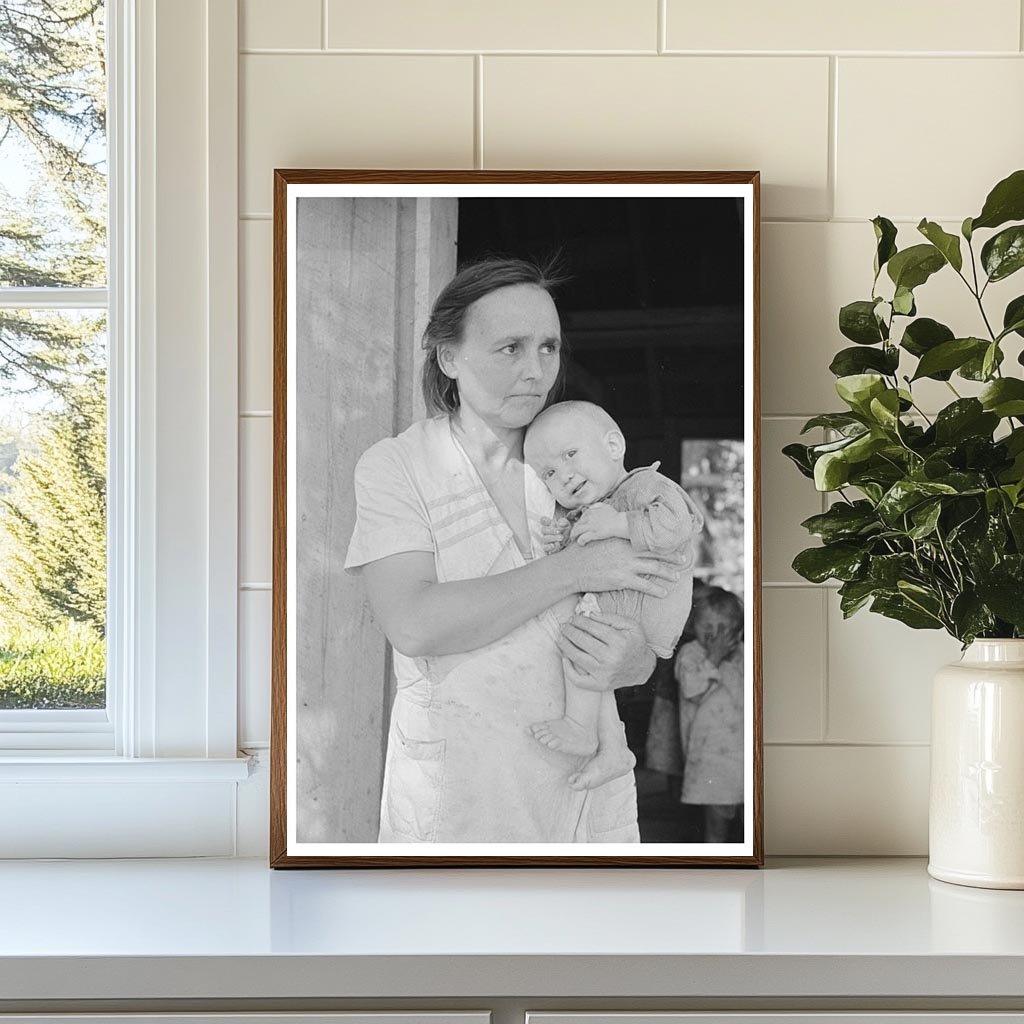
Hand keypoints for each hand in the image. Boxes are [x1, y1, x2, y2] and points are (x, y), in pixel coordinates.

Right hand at [539, 515, 570, 553]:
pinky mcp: (546, 547)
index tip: (550, 521)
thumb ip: (564, 522)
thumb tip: (561, 524)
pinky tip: (556, 545)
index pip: (543, 520)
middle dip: (551, 530)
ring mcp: (545, 539)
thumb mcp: (567, 525)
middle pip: (543, 529)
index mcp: (549, 524)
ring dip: (552, 538)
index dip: (544, 520)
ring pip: (544, 538)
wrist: (567, 542)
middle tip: (559, 531)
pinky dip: (549, 547)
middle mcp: (545, 531)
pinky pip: (544, 547)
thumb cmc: (565, 531)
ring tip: (561, 538)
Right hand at [558, 536, 682, 597]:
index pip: (647, 540)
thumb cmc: (581, 553)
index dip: (661, 543)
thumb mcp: (598, 538)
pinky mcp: (622, 580)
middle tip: (683, 560)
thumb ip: (612, 537)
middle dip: (671, 557)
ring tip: (676, 577)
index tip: (671, 545)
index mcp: (622, 539)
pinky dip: (656, 590)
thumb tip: (617, 536)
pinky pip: (645, 585)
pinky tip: (663, 593)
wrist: (571, 568)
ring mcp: (626, 565)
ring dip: (668, 573)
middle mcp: (627, 551)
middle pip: (656, 553)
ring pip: (654, 569)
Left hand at [558, 611, 655, 691]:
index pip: (593, 628)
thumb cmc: (635, 644)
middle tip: (564, 625)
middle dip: (570, 630)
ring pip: (577, 657)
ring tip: (560, 637)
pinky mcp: (599, 685)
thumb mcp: (630, 625)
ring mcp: (604, 674)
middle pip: (582, 641)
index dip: (580, 621)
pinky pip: (578, 680)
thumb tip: (589, 614)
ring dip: (564, 645)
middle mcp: (611, 659)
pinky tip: (564, 658)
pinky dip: (568, 670)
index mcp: (619, 642)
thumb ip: (610, 617)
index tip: (574, 617)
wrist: (643, 668)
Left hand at [569, 502, 627, 545]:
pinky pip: (583, 538)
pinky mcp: (595, 533)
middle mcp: (589, 517)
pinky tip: (581, 544)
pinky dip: (580, 541)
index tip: (579, 528)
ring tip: (574, 539)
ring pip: (577, 530)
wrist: (620, 523)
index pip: (580, 518)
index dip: (579, 524)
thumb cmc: (615, 516)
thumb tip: (590, 507)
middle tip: (574, 535)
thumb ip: (597, 505)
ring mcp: (591, 526)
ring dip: (574, 536)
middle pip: (577, 524)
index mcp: (590, 511)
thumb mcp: (605, 506)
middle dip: (574, 530)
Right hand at [697, 623, 741, 666]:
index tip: (721, 623)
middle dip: (731, 629)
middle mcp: (724, 641)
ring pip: (732, 639)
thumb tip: (708, 629)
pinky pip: (733, 645)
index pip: (721, 630)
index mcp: (719, 638)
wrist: (714, 658)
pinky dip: (735, 643)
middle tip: (731, 626)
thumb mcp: (708, 641)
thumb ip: (708, 634)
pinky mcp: (729, 649)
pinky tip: (736, 641)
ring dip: (734, 635)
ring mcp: (727, 645)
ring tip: (735, 632)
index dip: (721, 626)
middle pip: (729, 634)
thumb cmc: (710, 649)